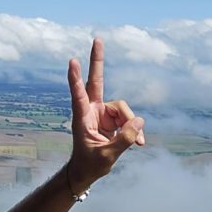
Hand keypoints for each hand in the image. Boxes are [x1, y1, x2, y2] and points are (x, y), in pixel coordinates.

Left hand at [66, 38, 145, 191]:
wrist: (88, 172)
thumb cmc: (90, 165)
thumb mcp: (108, 156)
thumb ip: (124, 139)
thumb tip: (140, 121)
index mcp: (82, 117)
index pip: (78, 95)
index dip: (76, 79)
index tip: (72, 62)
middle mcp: (91, 110)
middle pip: (97, 81)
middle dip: (97, 61)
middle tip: (97, 39)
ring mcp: (102, 113)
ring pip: (123, 108)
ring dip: (132, 124)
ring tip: (138, 143)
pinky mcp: (112, 119)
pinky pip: (129, 118)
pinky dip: (135, 130)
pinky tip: (139, 143)